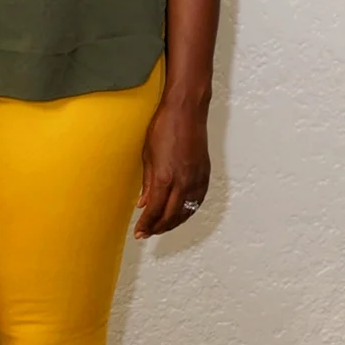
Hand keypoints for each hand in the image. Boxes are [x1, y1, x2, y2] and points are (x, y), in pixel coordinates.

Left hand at [134, 98, 209, 238]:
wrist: (186, 111)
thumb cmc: (164, 127)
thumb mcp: (147, 155)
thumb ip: (147, 182)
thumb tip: (143, 203)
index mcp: (165, 177)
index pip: (154, 210)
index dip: (146, 225)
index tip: (139, 232)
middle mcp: (183, 181)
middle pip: (170, 215)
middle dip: (157, 228)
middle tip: (147, 233)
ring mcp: (196, 178)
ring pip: (186, 211)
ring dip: (173, 223)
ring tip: (161, 227)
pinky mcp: (205, 174)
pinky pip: (198, 201)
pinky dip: (188, 211)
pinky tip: (181, 214)